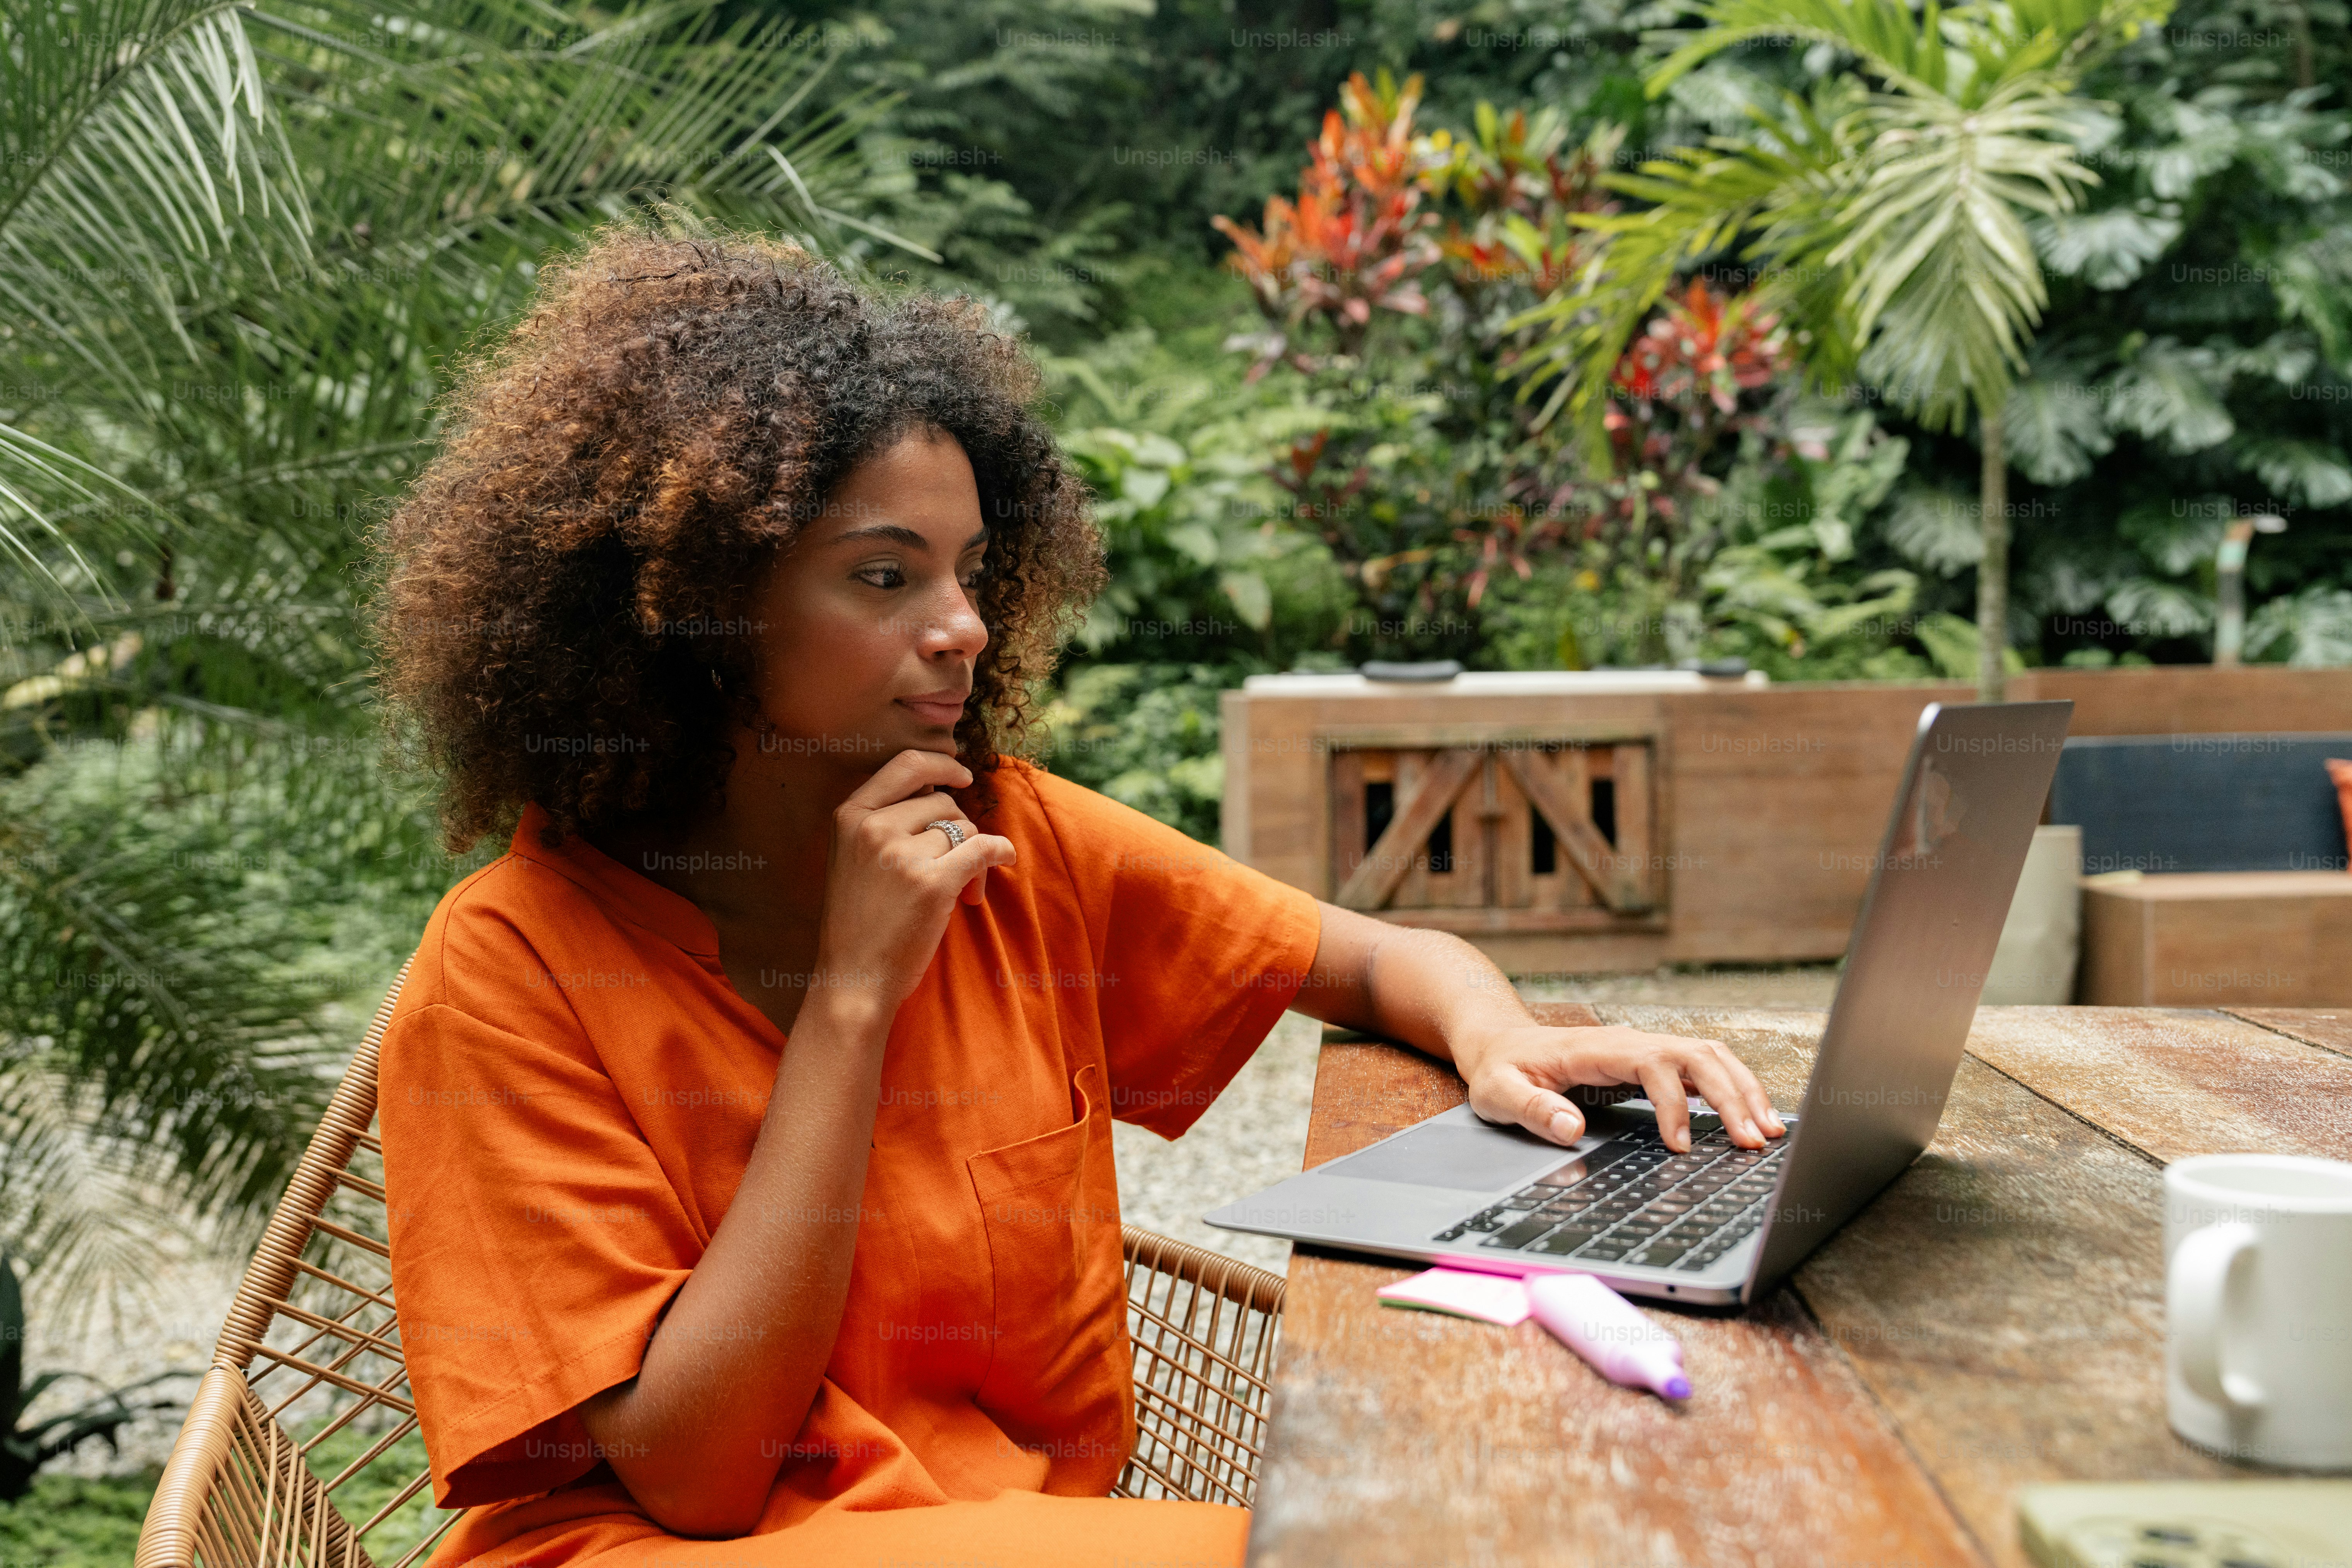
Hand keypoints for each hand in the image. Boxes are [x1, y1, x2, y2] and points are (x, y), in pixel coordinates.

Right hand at [813, 750, 1015, 1014]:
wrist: (853, 979)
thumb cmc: (858, 923)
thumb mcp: (852, 858)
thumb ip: (883, 822)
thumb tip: (942, 791)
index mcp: (850, 816)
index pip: (905, 765)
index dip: (941, 763)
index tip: (961, 774)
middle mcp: (873, 828)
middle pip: (941, 802)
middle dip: (959, 828)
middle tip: (959, 865)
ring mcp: (901, 854)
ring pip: (962, 829)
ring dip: (973, 856)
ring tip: (964, 891)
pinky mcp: (932, 883)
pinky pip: (984, 848)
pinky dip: (1001, 852)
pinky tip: (1005, 860)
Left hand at [1455, 1024, 1786, 1152]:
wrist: (1501, 1043)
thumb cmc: (1501, 1069)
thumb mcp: (1498, 1092)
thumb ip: (1531, 1109)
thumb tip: (1570, 1129)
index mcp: (1597, 1049)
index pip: (1652, 1064)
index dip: (1673, 1104)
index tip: (1680, 1146)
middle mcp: (1630, 1042)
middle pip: (1696, 1056)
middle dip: (1730, 1097)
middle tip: (1753, 1142)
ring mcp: (1645, 1048)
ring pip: (1709, 1057)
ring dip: (1743, 1090)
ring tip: (1769, 1131)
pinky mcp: (1652, 1061)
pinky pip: (1703, 1068)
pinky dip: (1733, 1088)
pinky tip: (1752, 1117)